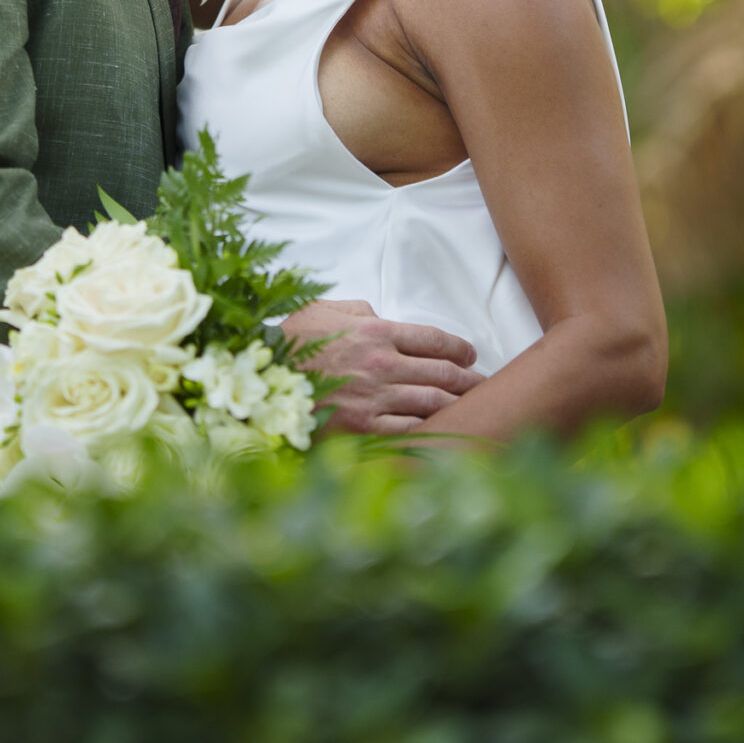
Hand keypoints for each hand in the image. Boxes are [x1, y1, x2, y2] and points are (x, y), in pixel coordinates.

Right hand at [281, 299, 484, 434]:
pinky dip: (434, 431)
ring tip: (477, 409)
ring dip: (461, 406)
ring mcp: (375, 399)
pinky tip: (447, 432)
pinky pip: (411, 431)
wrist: (258, 379)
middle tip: (485, 385)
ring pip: (435, 403)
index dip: (460, 348)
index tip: (470, 355)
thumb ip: (359, 310)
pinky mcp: (365, 429)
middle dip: (471, 380)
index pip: (435, 339)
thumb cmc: (289, 343)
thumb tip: (380, 316)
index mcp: (376, 331)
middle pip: (444, 373)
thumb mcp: (323, 310)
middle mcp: (382, 364)